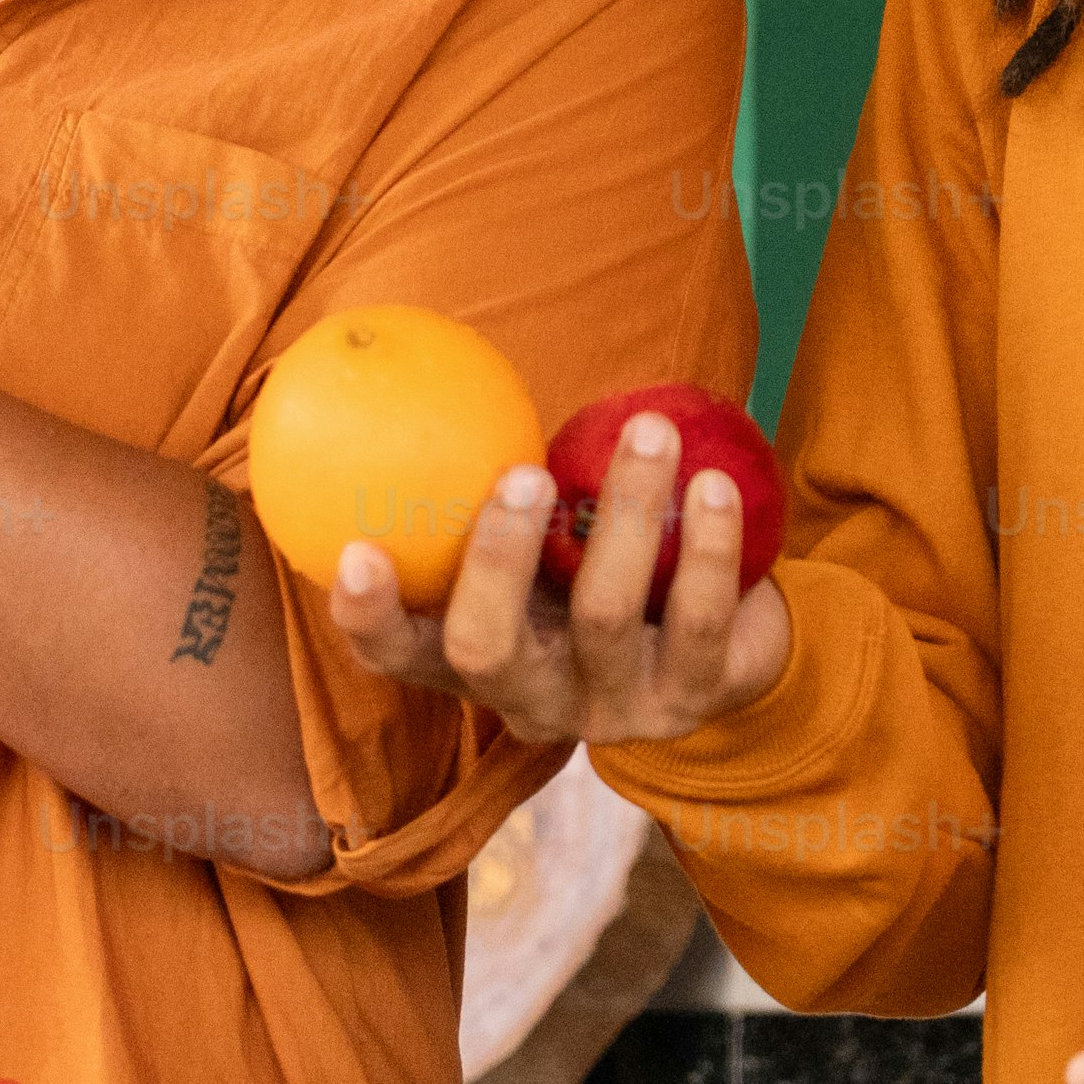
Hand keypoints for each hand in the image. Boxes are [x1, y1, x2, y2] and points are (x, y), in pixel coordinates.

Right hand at [321, 406, 789, 746]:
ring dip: (626, 511)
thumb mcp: (544, 538)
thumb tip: (433, 373)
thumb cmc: (599, 563)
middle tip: (526, 472)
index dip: (369, 616)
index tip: (358, 550)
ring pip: (603, 615)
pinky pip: (699, 620)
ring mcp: (610, 709)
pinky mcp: (693, 702)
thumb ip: (492, 486)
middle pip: (484, 649)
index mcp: (473, 658)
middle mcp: (530, 699)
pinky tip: (716, 483)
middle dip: (497, 559)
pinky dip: (710, 544)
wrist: (725, 644)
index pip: (396, 653)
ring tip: (650, 431)